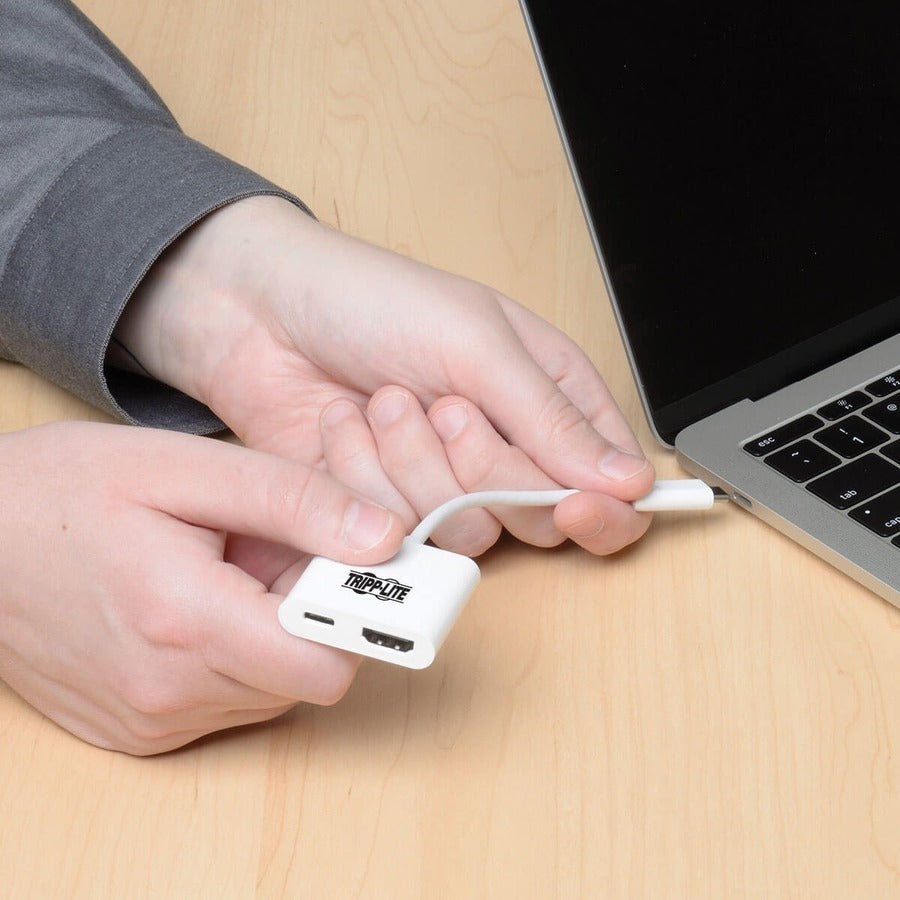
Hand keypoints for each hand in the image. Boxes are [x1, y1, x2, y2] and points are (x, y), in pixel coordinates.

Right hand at [0, 421, 404, 753]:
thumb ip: (294, 502)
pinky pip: (227, 702)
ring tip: (223, 573)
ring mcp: (149, 721)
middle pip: (306, 676)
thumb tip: (385, 536)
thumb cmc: (66, 490)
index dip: (357, 614)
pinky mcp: (136, 730)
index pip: (328, 663)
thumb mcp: (185, 469)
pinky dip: (235, 657)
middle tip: (270, 552)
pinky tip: (196, 604)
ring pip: (271, 691)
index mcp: (185, 622)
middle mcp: (168, 693)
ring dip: (273, 633)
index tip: (356, 570)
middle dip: (313, 614)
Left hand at [115, 196, 655, 556]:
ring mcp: (445, 486)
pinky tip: (346, 429)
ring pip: (468, 534)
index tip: (572, 505)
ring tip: (383, 404)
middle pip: (540, 519)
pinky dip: (366, 480)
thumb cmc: (373, 301)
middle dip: (485, 469)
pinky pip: (399, 535)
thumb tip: (628, 482)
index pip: (612, 483)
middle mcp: (505, 451)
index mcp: (548, 398)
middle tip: (445, 407)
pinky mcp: (387, 510)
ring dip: (416, 467)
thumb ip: (552, 418)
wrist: (262, 313)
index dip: (604, 509)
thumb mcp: (476, 342)